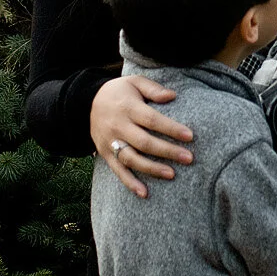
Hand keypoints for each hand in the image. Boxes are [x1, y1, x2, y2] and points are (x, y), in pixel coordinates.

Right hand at [90, 74, 193, 198]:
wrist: (86, 103)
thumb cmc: (119, 92)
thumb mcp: (134, 82)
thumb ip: (153, 88)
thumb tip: (172, 96)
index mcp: (127, 107)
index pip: (152, 120)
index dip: (171, 128)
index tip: (190, 136)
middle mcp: (118, 126)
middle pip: (144, 142)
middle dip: (167, 151)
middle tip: (189, 158)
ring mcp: (111, 142)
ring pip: (132, 159)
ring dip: (152, 169)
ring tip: (172, 174)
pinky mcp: (105, 154)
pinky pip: (118, 171)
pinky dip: (130, 183)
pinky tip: (144, 193)